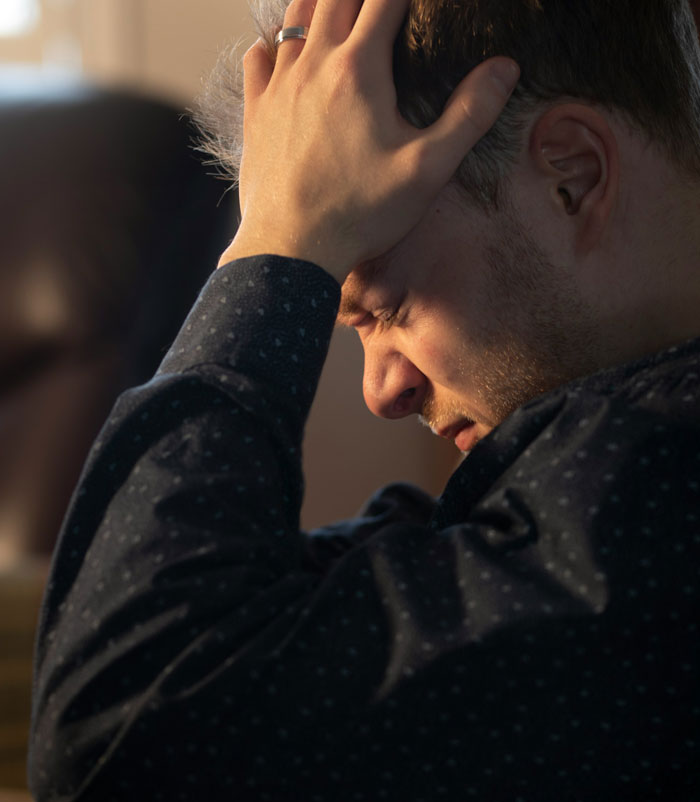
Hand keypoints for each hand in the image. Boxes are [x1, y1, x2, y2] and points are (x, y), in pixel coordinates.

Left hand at [219, 0, 519, 283]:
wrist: (293, 248)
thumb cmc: (362, 212)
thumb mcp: (428, 168)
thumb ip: (469, 115)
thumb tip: (505, 68)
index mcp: (359, 69)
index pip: (384, 0)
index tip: (415, 2)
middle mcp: (314, 65)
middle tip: (378, 4)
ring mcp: (280, 87)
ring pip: (294, 19)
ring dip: (318, 4)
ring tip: (335, 7)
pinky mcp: (258, 114)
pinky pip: (259, 59)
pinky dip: (272, 44)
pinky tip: (281, 50)